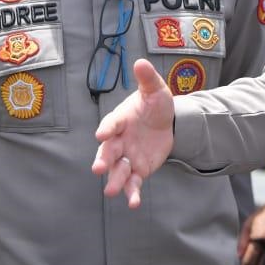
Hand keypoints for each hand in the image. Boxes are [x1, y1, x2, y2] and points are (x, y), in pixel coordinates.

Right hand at [93, 60, 176, 207]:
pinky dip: (132, 193)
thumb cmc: (154, 104)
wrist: (167, 122)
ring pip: (118, 170)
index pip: (111, 124)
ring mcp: (127, 157)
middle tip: (98, 168)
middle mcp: (119, 140)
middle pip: (108, 151)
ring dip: (114, 180)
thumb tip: (140, 61)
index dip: (107, 129)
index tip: (102, 134)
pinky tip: (133, 203)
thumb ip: (147, 79)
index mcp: (120, 120)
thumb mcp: (155, 90)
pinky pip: (133, 183)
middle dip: (103, 159)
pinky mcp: (138, 169)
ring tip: (111, 191)